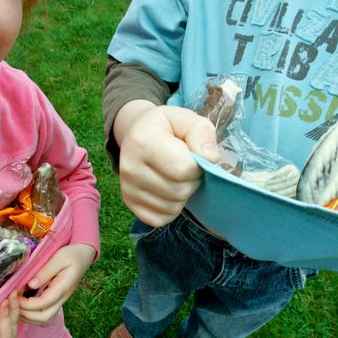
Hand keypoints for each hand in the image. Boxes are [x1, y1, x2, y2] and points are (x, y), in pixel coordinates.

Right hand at [0, 291, 18, 337]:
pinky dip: (11, 305)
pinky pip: (10, 316)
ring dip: (14, 304)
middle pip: (14, 324)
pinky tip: (10, 293)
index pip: (6, 334)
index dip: (5, 318)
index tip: (3, 303)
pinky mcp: (5, 329)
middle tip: (12, 292)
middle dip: (13, 308)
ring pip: (15, 319)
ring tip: (13, 290)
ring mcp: (9, 335)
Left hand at [18, 244, 94, 324]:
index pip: (44, 303)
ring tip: (16, 305)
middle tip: (13, 303)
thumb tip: (30, 285)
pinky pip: (44, 313)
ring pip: (45, 319)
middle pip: (44, 317)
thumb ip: (45, 271)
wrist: (83, 255)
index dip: (26, 303)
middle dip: (26, 314)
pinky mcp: (56, 299)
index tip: (14, 295)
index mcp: (63, 287)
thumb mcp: (59, 257)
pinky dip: (32, 314)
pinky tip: (23, 305)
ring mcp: (60, 300)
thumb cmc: (72, 254)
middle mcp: (62, 298)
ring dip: (28, 317)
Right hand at [114, 101, 218, 226]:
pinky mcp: (129, 204)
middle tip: (186, 168)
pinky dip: (171, 209)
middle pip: (179, 191)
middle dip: (192, 181)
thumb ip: (201, 132)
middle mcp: (129, 168)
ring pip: (172, 208)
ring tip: (176, 177)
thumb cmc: (166, 128)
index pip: (183, 169)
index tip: (192, 156)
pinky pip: (161, 219)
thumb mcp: (185, 118)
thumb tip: (210, 159)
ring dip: (183, 195)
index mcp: (142, 142)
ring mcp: (127, 189)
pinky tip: (167, 191)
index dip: (197, 165)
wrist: (137, 134)